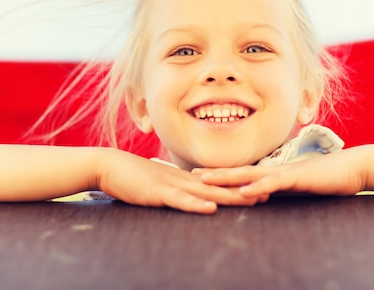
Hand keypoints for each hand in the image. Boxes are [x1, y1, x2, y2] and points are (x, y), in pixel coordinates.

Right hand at [96, 149, 256, 213]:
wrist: (107, 165)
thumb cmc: (129, 175)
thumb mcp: (154, 182)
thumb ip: (170, 188)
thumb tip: (182, 193)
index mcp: (180, 177)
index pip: (213, 182)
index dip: (235, 185)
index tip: (256, 187)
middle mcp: (180, 179)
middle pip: (216, 186)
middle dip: (241, 190)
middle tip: (266, 194)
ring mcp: (170, 184)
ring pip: (204, 192)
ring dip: (227, 196)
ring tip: (250, 199)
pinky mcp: (156, 192)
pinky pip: (179, 199)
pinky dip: (195, 204)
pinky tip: (210, 207)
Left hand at [194, 150, 366, 198]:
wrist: (351, 169)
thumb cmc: (325, 178)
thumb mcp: (297, 187)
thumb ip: (280, 191)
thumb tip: (263, 198)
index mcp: (272, 172)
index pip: (241, 173)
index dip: (220, 175)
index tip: (198, 176)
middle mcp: (273, 170)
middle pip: (237, 171)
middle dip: (214, 174)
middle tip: (190, 175)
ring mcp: (283, 172)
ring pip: (249, 174)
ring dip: (226, 178)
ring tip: (205, 180)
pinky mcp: (296, 178)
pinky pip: (273, 183)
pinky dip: (258, 187)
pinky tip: (244, 192)